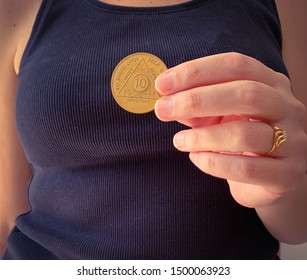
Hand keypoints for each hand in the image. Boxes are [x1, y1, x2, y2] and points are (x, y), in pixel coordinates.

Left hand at [155, 52, 306, 207]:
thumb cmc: (241, 139)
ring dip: (201, 136)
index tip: (162, 84)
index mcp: (271, 84)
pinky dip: (214, 162)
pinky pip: (246, 168)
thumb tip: (168, 101)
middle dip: (196, 100)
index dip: (196, 71)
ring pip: (244, 133)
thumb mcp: (220, 116)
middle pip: (246, 93)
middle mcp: (288, 108)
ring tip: (178, 141)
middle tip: (162, 109)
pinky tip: (196, 158)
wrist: (269, 177)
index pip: (236, 65)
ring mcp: (293, 142)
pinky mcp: (287, 174)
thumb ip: (199, 107)